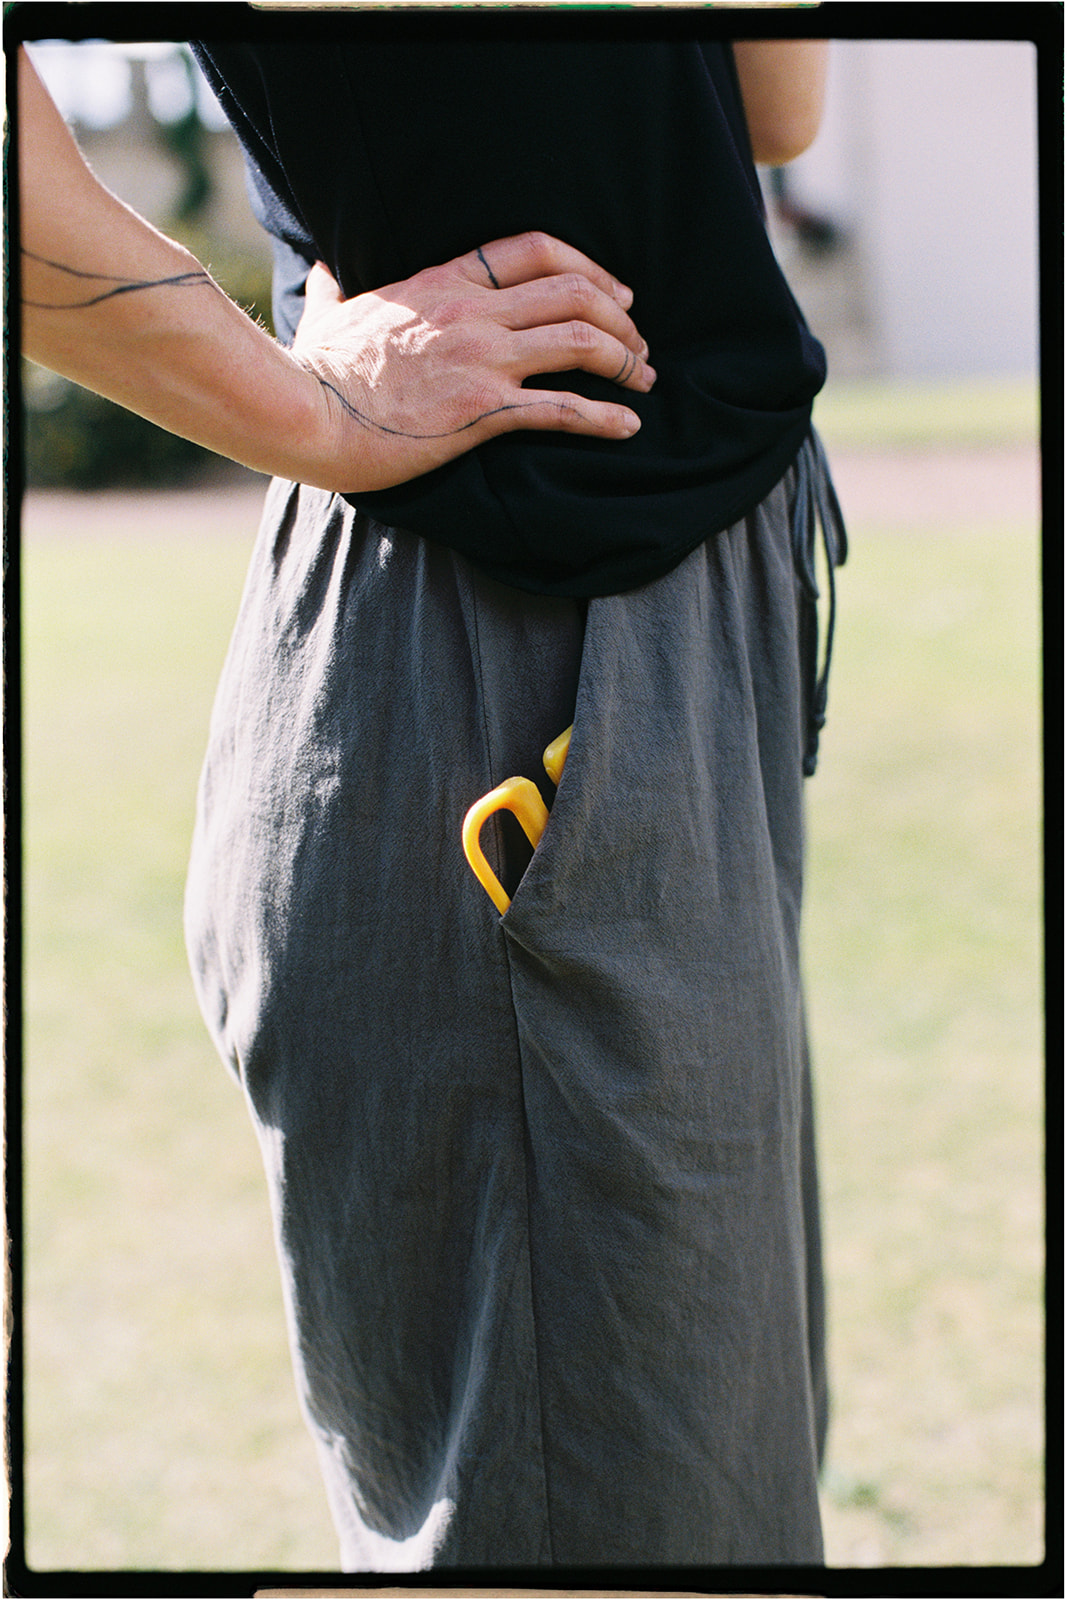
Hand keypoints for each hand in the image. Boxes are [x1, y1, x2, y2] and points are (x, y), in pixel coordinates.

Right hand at [290, 231, 656, 492]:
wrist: (305, 412)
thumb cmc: (315, 369)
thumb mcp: (328, 312)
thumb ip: (335, 288)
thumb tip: (324, 272)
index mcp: (443, 281)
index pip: (535, 249)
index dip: (589, 265)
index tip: (615, 292)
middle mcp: (472, 312)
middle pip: (575, 290)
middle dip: (621, 316)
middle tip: (639, 344)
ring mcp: (481, 360)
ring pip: (581, 340)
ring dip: (625, 360)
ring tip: (643, 381)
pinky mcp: (482, 411)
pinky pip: (563, 409)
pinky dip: (606, 417)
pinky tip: (629, 427)